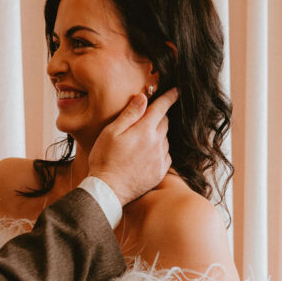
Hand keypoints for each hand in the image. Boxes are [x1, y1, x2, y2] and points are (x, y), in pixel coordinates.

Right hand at [88, 88, 178, 206]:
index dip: (169, 97)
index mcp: (145, 130)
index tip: (176, 91)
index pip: (161, 108)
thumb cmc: (105, 159)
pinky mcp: (160, 172)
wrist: (108, 190)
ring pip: (165, 139)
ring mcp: (160, 159)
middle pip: (164, 122)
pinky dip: (159, 151)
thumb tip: (143, 98)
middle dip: (159, 116)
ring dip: (158, 134)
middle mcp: (157, 143)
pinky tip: (147, 154)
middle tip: (148, 116)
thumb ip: (129, 114)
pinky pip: (165, 155)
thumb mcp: (111, 132)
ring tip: (141, 140)